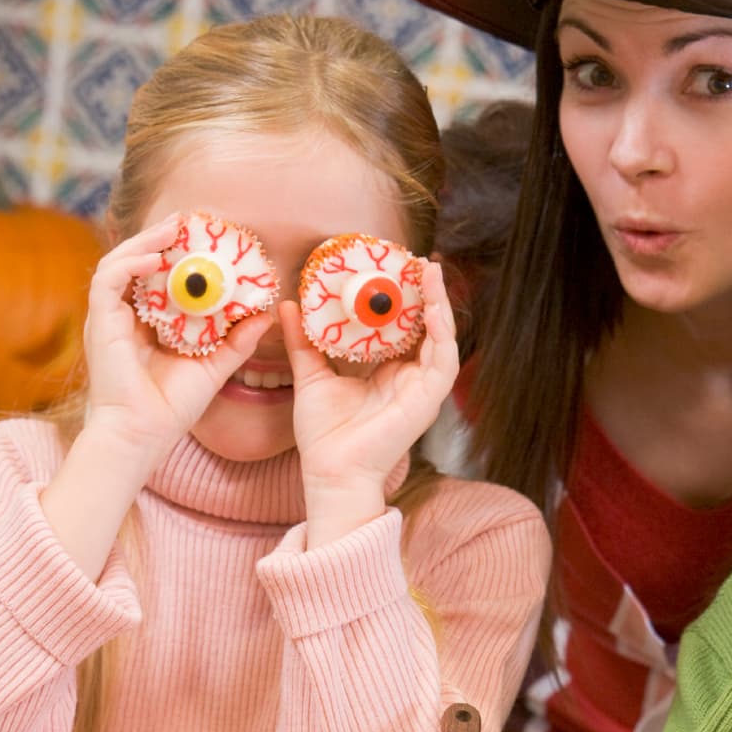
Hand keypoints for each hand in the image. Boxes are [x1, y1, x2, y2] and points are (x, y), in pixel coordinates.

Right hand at [81, 217, 273, 473]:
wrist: (143, 435)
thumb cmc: (173, 408)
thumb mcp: (215, 366)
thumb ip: (238, 340)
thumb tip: (268, 314)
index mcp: (148, 324)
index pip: (158, 278)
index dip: (177, 254)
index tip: (204, 238)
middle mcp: (125, 316)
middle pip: (137, 264)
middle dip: (161, 238)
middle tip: (188, 221)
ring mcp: (109, 318)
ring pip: (120, 263)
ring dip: (145, 241)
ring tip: (173, 229)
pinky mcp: (99, 323)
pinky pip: (108, 279)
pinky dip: (130, 262)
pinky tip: (157, 257)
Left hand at [282, 258, 459, 544]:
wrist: (330, 471)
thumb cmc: (323, 433)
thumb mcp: (311, 376)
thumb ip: (304, 341)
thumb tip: (289, 304)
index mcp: (388, 371)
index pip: (404, 326)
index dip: (404, 296)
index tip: (395, 266)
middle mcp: (410, 377)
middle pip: (427, 326)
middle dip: (427, 292)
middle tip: (419, 260)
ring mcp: (422, 389)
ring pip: (441, 338)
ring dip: (440, 304)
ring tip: (431, 274)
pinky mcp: (427, 401)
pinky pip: (443, 361)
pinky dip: (441, 333)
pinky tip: (432, 309)